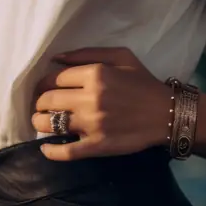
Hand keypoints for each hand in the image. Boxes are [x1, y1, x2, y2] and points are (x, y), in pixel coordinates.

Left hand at [31, 46, 171, 159]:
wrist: (167, 113)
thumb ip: (86, 53)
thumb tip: (55, 58)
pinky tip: (45, 148)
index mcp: (95, 74)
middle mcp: (90, 98)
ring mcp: (92, 124)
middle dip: (39, 102)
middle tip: (41, 105)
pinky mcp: (97, 146)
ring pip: (50, 123)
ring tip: (40, 122)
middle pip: (47, 99)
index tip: (44, 88)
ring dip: (39, 122)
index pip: (54, 78)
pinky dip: (50, 151)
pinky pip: (65, 151)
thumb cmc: (142, 82)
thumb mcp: (120, 55)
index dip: (44, 83)